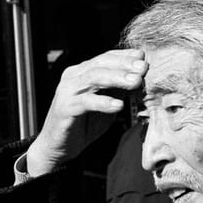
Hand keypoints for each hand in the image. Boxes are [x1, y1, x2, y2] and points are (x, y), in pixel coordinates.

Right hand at [26, 49, 146, 176]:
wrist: (59, 146)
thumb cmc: (85, 123)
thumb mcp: (108, 104)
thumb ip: (120, 91)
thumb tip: (141, 79)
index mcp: (82, 72)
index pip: (105, 58)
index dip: (125, 56)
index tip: (143, 57)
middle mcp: (73, 77)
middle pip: (101, 65)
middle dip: (124, 64)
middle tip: (143, 67)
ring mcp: (67, 92)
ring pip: (93, 79)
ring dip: (117, 79)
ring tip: (136, 82)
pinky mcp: (65, 108)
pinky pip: (86, 102)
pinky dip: (103, 102)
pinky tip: (119, 105)